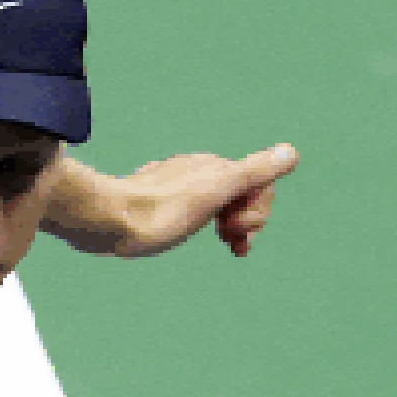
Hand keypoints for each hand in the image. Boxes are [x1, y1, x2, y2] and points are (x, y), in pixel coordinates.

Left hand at [56, 143, 299, 258]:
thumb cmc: (161, 211)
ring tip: (229, 244)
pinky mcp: (152, 203)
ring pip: (215, 204)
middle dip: (247, 219)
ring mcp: (173, 187)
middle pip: (239, 194)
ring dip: (230, 225)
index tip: (239, 230)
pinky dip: (202, 225)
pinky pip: (189, 211)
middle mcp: (195, 172)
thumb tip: (290, 152)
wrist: (105, 220)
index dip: (258, 210)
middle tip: (231, 239)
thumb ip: (254, 171)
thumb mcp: (216, 191)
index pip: (257, 184)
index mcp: (214, 167)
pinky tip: (189, 234)